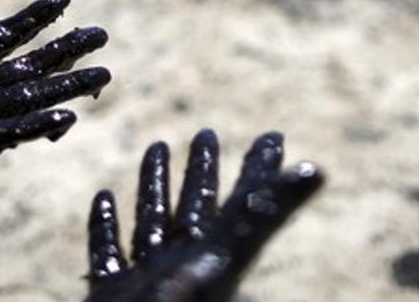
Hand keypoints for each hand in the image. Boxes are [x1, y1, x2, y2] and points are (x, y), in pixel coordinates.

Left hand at [0, 0, 110, 194]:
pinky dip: (36, 126)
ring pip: (30, 99)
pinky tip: (65, 117)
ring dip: (66, 88)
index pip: (7, 36)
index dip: (36, 18)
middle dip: (66, 52)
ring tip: (102, 76)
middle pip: (31, 67)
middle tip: (101, 36)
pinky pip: (6, 133)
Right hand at [85, 130, 323, 301]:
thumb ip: (263, 216)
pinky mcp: (112, 297)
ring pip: (152, 225)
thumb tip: (316, 171)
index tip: (275, 135)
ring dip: (154, 188)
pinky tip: (103, 199)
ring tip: (156, 147)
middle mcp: (183, 266)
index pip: (243, 202)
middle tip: (207, 133)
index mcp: (215, 255)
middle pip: (197, 209)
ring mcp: (147, 281)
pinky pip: (107, 256)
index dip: (261, 169)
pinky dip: (104, 228)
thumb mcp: (228, 258)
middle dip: (203, 171)